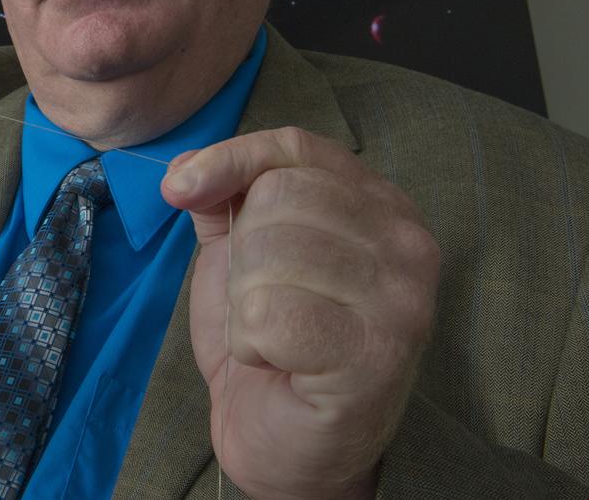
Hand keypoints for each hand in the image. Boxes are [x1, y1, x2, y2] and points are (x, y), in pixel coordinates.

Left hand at [161, 127, 439, 499]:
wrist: (282, 441)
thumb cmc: (270, 339)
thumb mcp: (239, 250)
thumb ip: (224, 196)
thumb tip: (184, 172)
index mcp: (380, 204)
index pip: (297, 147)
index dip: (230, 160)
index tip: (180, 190)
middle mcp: (407, 242)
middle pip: (279, 197)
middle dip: (241, 253)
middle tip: (261, 300)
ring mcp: (401, 300)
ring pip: (269, 254)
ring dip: (244, 303)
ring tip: (273, 333)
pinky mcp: (377, 356)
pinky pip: (268, 315)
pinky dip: (250, 343)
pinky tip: (277, 362)